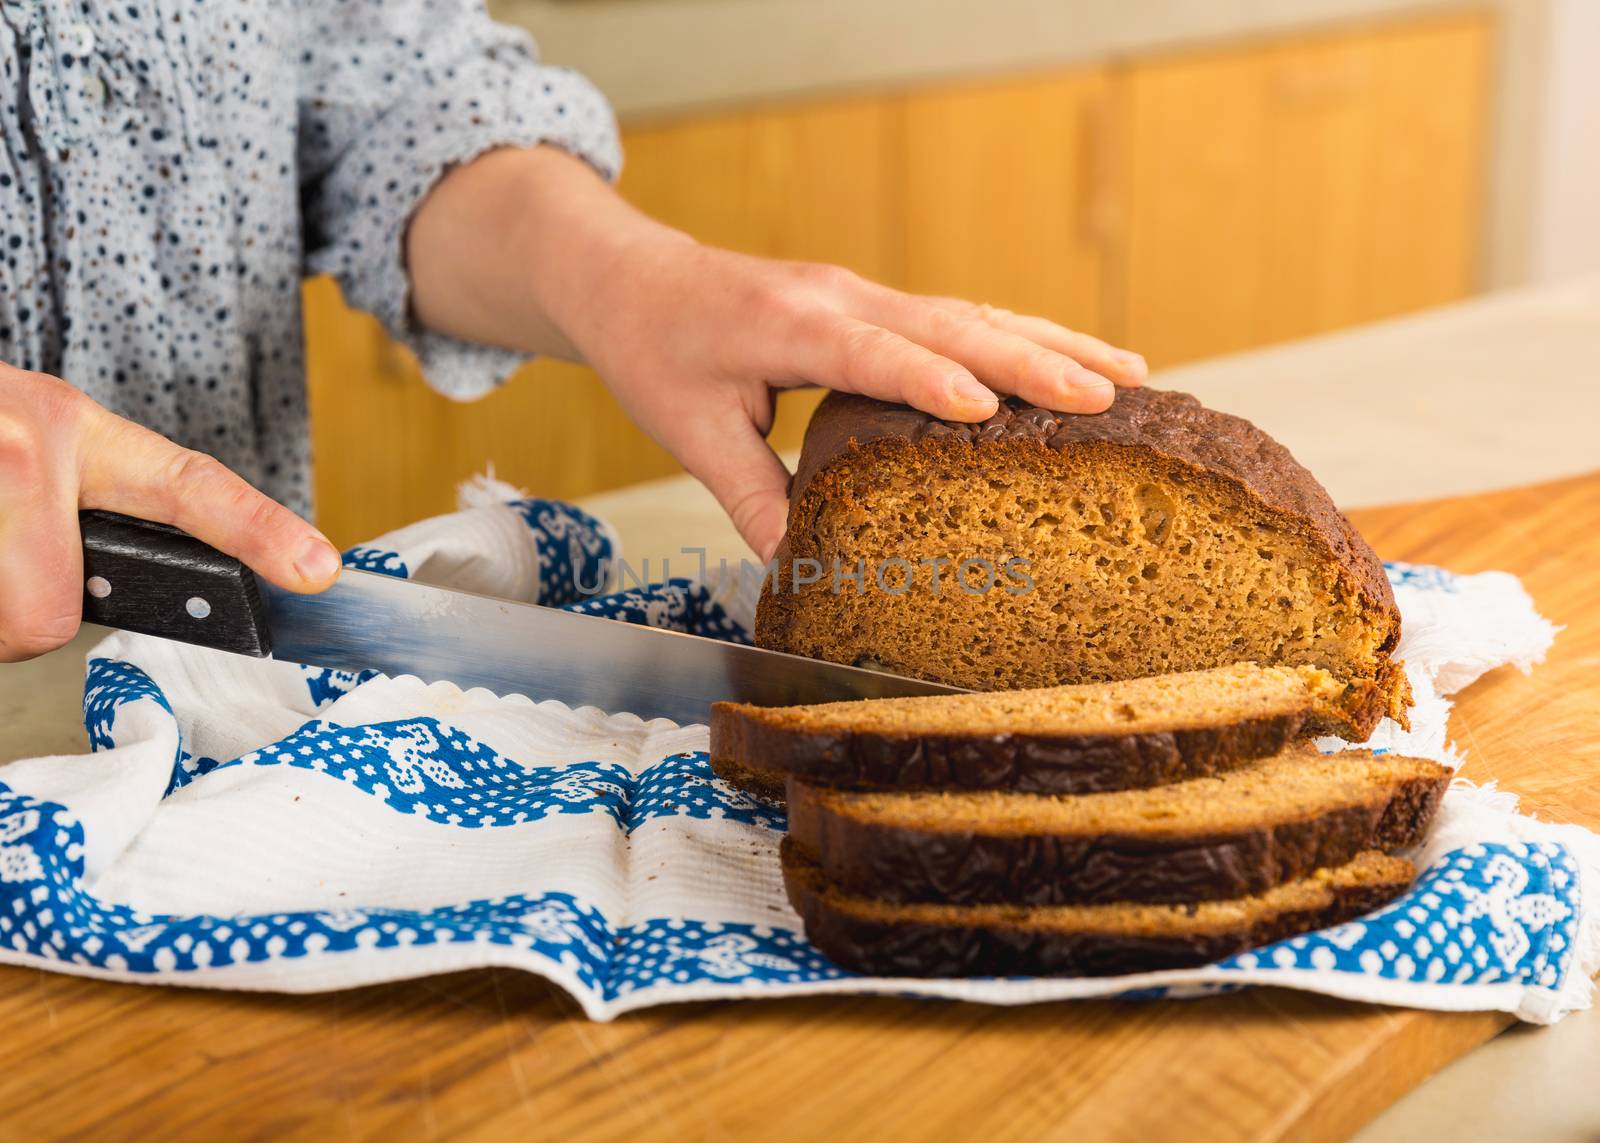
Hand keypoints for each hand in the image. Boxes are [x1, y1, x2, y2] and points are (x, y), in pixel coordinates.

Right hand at [0, 365, 341, 660]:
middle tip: (5, 572)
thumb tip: (98, 603)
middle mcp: (29, 445)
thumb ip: (90, 513)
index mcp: (76, 431)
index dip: (258, 531)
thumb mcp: (40, 445)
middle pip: (42, 619)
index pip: (189, 487)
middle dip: (20, 618)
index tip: (318, 570)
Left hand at [407, 147, 1145, 560]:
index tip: (986, 409)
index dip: (929, 379)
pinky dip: (1020, 335)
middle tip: (1106, 397)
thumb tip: (801, 571)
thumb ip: (752, 496)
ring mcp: (862, 293)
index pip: (871, 352)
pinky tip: (1068, 357)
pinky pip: (960, 315)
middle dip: (1033, 359)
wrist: (632, 276)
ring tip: (1130, 375)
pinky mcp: (873, 301)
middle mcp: (840, 298)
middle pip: (952, 323)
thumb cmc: (655, 350)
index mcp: (789, 325)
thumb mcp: (690, 433)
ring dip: (1051, 341)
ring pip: (972, 312)